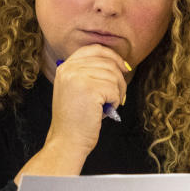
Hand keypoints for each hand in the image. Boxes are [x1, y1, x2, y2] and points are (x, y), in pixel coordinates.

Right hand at [15, 44, 128, 184]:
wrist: (67, 140)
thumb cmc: (76, 119)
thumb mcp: (76, 89)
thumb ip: (89, 73)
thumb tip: (119, 65)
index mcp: (66, 67)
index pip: (94, 49)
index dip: (112, 56)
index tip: (123, 67)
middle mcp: (70, 69)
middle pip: (108, 63)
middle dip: (119, 79)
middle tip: (118, 95)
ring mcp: (78, 78)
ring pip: (114, 76)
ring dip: (118, 92)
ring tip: (109, 105)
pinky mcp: (89, 89)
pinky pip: (114, 90)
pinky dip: (115, 101)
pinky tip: (105, 110)